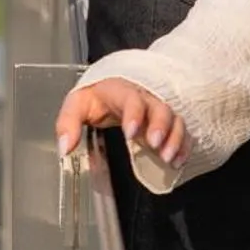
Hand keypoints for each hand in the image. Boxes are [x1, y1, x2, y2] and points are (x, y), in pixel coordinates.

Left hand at [56, 79, 189, 167]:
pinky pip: (182, 131)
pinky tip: (179, 162)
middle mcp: (145, 98)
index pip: (132, 98)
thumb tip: (65, 148)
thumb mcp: (77, 104)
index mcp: (122, 91)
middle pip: (160, 107)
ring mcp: (158, 110)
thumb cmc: (96, 97)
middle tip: (155, 145)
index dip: (134, 114)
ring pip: (175, 119)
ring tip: (169, 159)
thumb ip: (68, 123)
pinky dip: (184, 145)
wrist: (113, 87)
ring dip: (175, 138)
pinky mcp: (167, 123)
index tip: (131, 133)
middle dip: (161, 126)